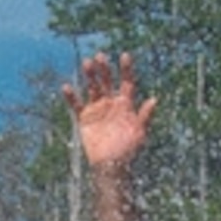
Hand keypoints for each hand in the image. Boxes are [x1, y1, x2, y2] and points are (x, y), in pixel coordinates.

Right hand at [61, 52, 156, 169]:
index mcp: (126, 104)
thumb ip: (145, 115)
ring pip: (92, 88)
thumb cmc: (129, 150)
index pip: (127, 82)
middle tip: (100, 56)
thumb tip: (154, 99)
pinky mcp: (85, 118)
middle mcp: (111, 103)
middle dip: (104, 69)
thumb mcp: (140, 132)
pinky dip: (71, 97)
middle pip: (107, 81)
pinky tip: (66, 87)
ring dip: (89, 76)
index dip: (126, 69)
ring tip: (86, 63)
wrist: (111, 165)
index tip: (124, 55)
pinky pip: (76, 105)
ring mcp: (97, 109)